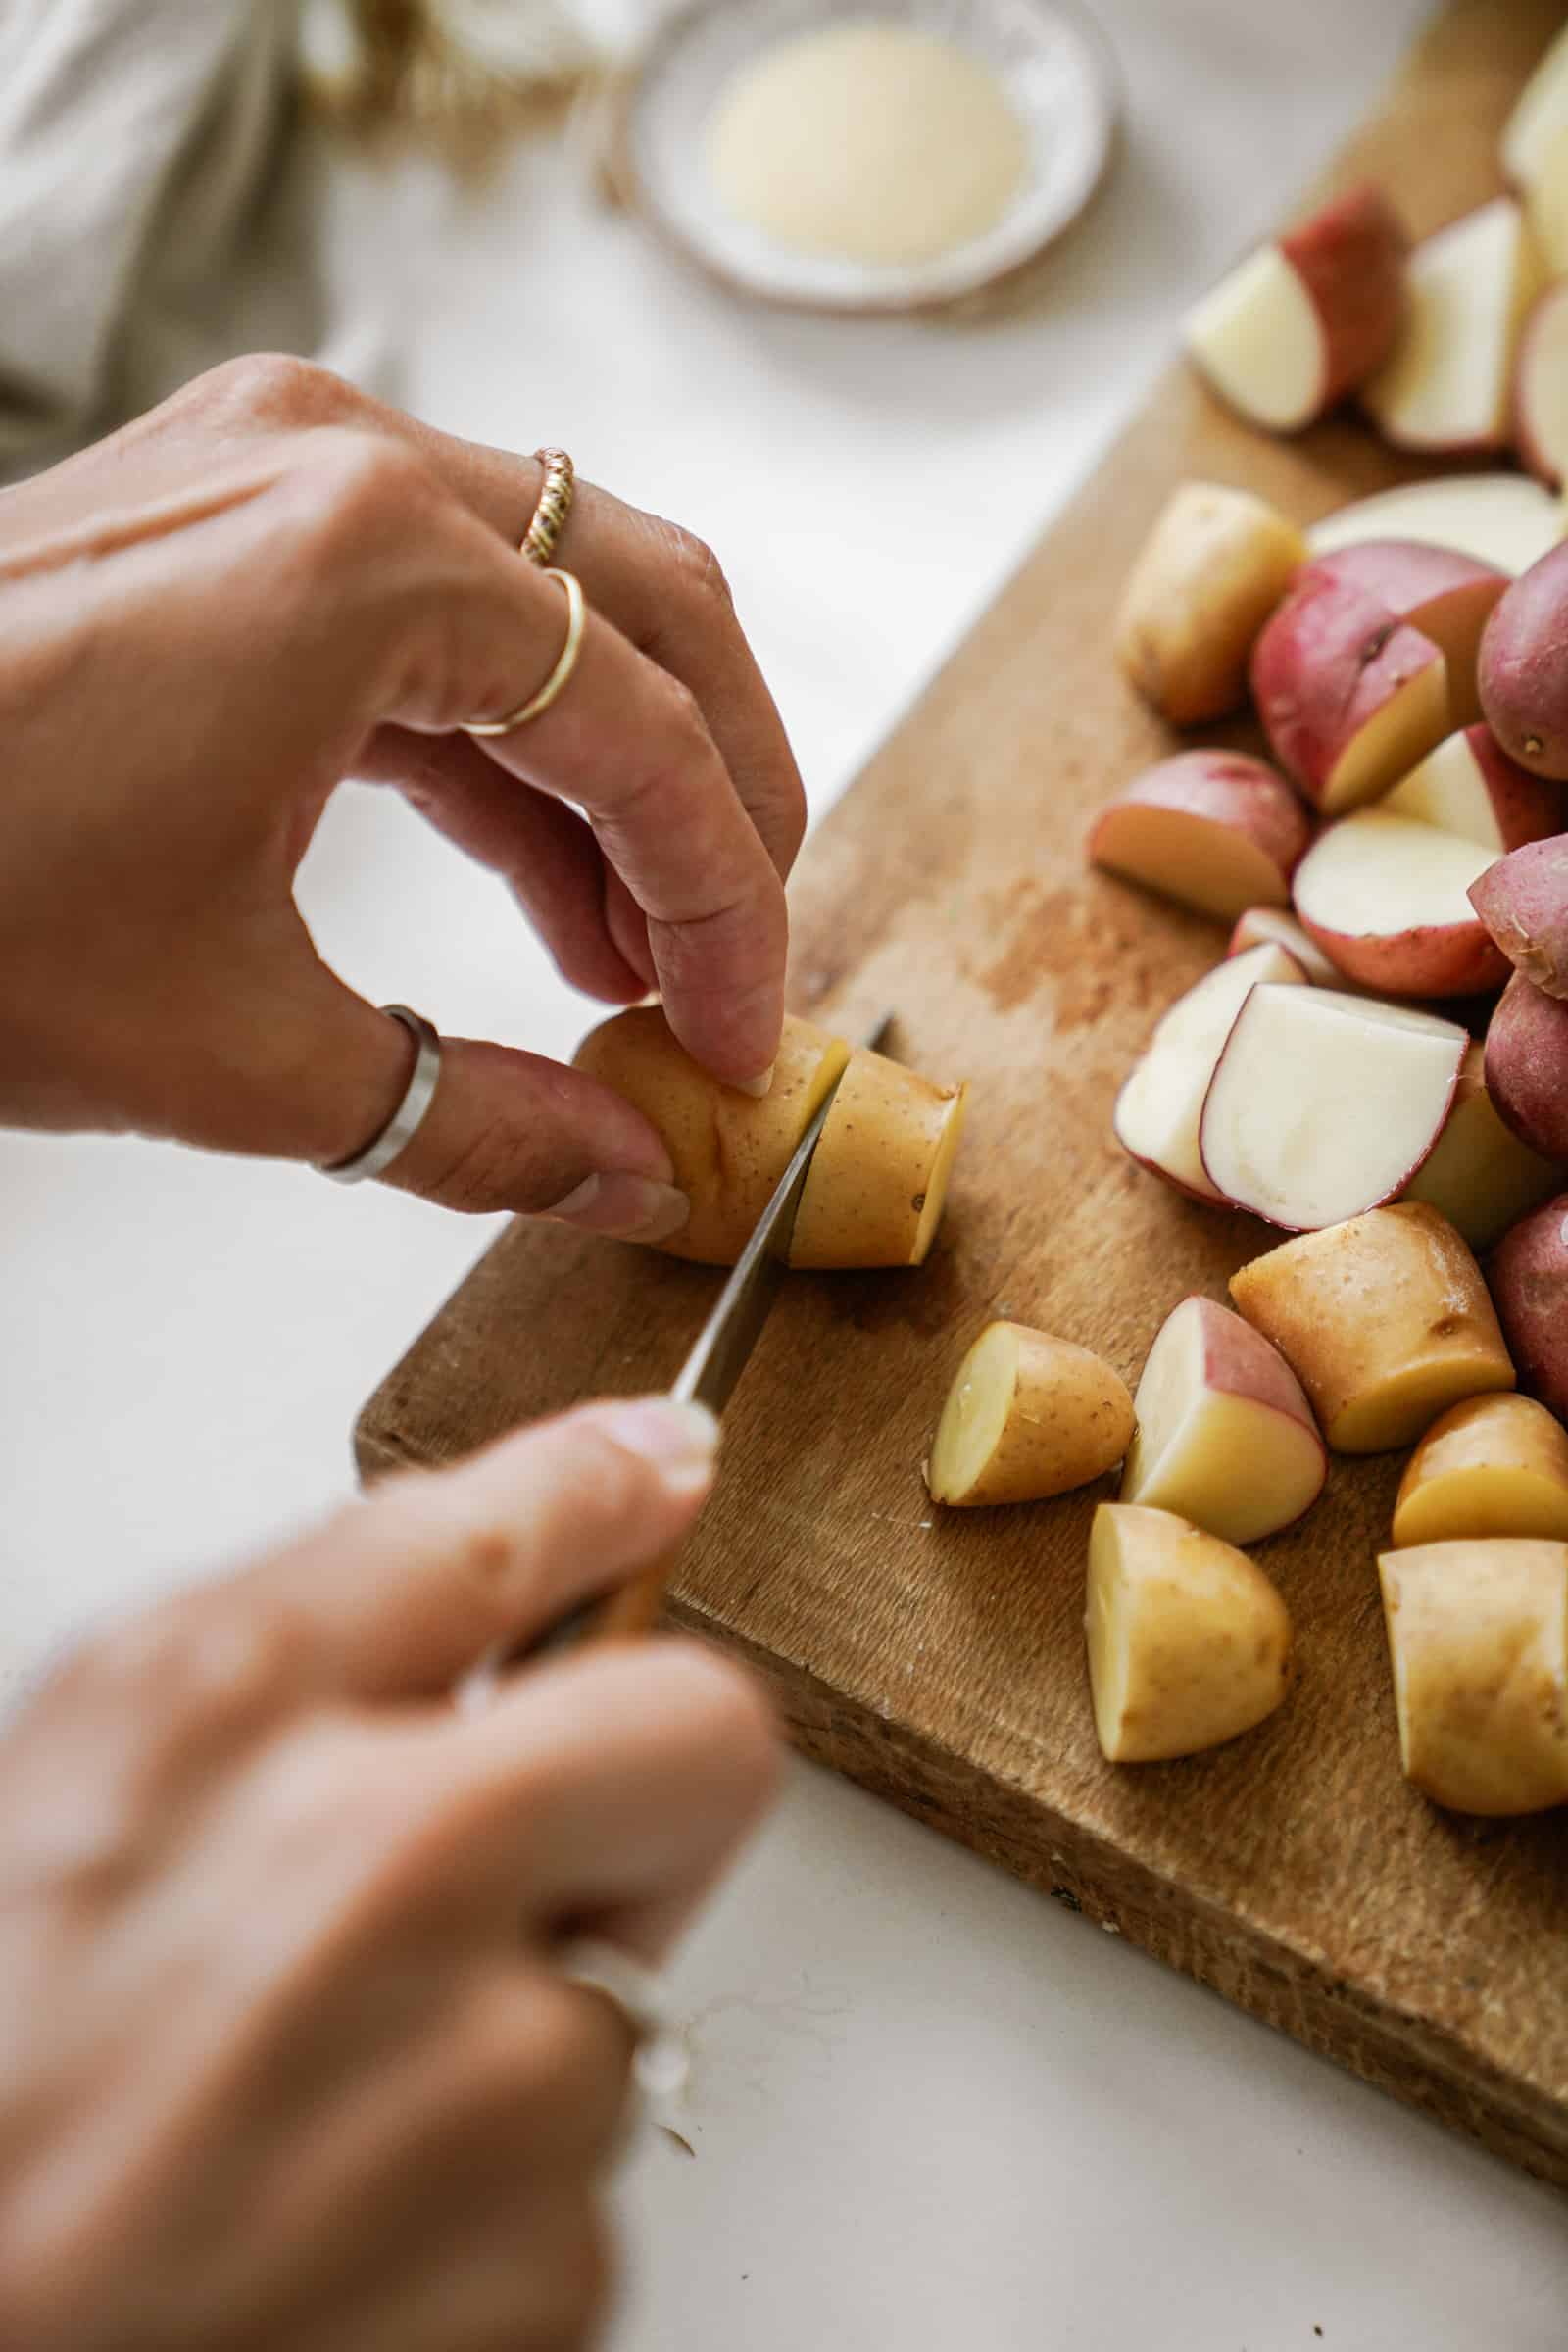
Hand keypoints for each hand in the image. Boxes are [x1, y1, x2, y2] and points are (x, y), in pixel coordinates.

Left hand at [0, 356, 806, 1232]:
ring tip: (633, 962)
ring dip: (614, 774)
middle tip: (740, 956)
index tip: (747, 1036)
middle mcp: (342, 461)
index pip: (647, 735)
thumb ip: (477, 1119)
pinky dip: (501, 744)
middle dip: (721, 795)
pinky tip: (531, 881)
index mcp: (370, 562)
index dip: (728, 908)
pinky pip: (430, 613)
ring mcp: (275, 460)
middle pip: (645, 605)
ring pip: (550, 596)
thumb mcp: (236, 1053)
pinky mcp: (221, 509)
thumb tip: (623, 1175)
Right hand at [0, 1396, 775, 2349]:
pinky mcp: (542, 2276)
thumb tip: (587, 1485)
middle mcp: (373, 1872)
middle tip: (524, 1858)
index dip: (593, 1495)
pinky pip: (583, 2184)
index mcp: (218, 1719)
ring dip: (508, 2045)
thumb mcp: (91, 1760)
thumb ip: (330, 1615)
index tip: (651, 1475)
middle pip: (701, 1739)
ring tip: (315, 2115)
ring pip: (621, 1998)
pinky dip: (486, 2211)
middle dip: (644, 1783)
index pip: (506, 1531)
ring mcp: (478, 2088)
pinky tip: (334, 2226)